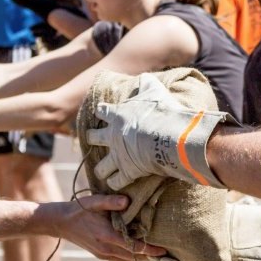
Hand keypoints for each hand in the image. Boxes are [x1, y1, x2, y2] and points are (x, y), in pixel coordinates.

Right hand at [48, 194, 165, 260]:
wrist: (60, 223)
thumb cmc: (79, 210)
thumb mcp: (93, 202)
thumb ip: (111, 201)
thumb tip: (127, 201)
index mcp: (106, 236)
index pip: (133, 247)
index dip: (150, 250)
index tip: (164, 250)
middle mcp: (106, 249)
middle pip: (134, 258)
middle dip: (150, 257)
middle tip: (168, 254)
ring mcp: (103, 254)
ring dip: (142, 259)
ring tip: (158, 255)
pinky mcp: (101, 255)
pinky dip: (132, 259)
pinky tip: (141, 255)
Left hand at [85, 73, 230, 190]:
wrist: (168, 136)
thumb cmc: (161, 112)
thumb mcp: (154, 91)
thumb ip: (147, 83)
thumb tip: (144, 77)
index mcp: (118, 116)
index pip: (102, 111)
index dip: (102, 111)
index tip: (101, 112)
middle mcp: (113, 136)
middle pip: (93, 138)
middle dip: (92, 139)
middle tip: (94, 140)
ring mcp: (118, 155)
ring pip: (101, 167)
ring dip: (101, 169)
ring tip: (102, 172)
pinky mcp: (127, 171)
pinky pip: (116, 182)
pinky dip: (116, 183)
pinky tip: (117, 184)